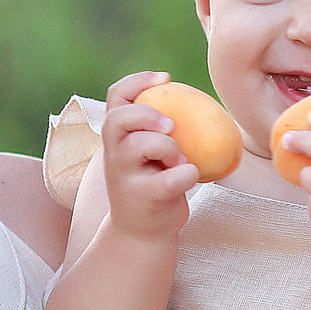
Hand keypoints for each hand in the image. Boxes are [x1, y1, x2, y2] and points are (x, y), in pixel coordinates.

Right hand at [100, 71, 198, 242]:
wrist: (141, 232)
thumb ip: (159, 129)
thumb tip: (196, 99)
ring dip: (168, 146)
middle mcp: (114, 153)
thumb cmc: (152, 182)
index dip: (137, 82)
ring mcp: (124, 176)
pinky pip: (168, 179)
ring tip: (179, 159)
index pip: (116, 97)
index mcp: (117, 137)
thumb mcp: (149, 153)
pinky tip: (191, 175)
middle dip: (146, 115)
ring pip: (139, 145)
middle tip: (171, 125)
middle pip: (118, 119)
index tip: (165, 77)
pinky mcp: (143, 198)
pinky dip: (186, 173)